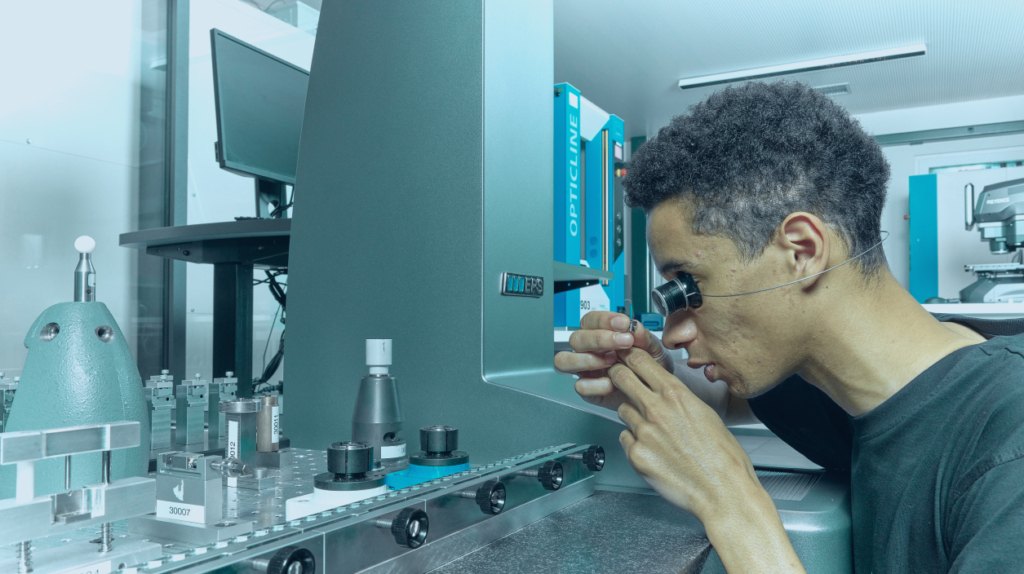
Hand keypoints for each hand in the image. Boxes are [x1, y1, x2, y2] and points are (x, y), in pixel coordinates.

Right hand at [554, 311, 671, 410]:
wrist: (656, 391)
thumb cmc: (651, 366)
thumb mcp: (653, 348)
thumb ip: (644, 337)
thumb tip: (635, 327)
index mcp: (600, 334)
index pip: (590, 320)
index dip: (604, 320)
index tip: (624, 323)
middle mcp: (588, 350)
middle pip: (576, 339)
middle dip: (599, 339)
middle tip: (624, 342)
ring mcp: (585, 370)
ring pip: (565, 361)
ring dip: (588, 359)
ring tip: (612, 362)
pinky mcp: (588, 391)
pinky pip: (580, 386)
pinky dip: (595, 385)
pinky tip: (612, 383)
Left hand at [611, 347, 804, 571]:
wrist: (722, 489)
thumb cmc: (722, 455)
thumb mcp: (704, 412)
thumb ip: (679, 398)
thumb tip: (664, 390)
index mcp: (676, 394)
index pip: (640, 360)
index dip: (630, 356)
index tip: (626, 356)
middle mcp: (656, 409)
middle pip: (620, 378)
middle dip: (618, 377)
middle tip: (619, 380)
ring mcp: (643, 432)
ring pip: (622, 411)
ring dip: (632, 415)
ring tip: (653, 430)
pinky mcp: (636, 455)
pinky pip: (625, 439)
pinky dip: (634, 442)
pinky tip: (653, 450)